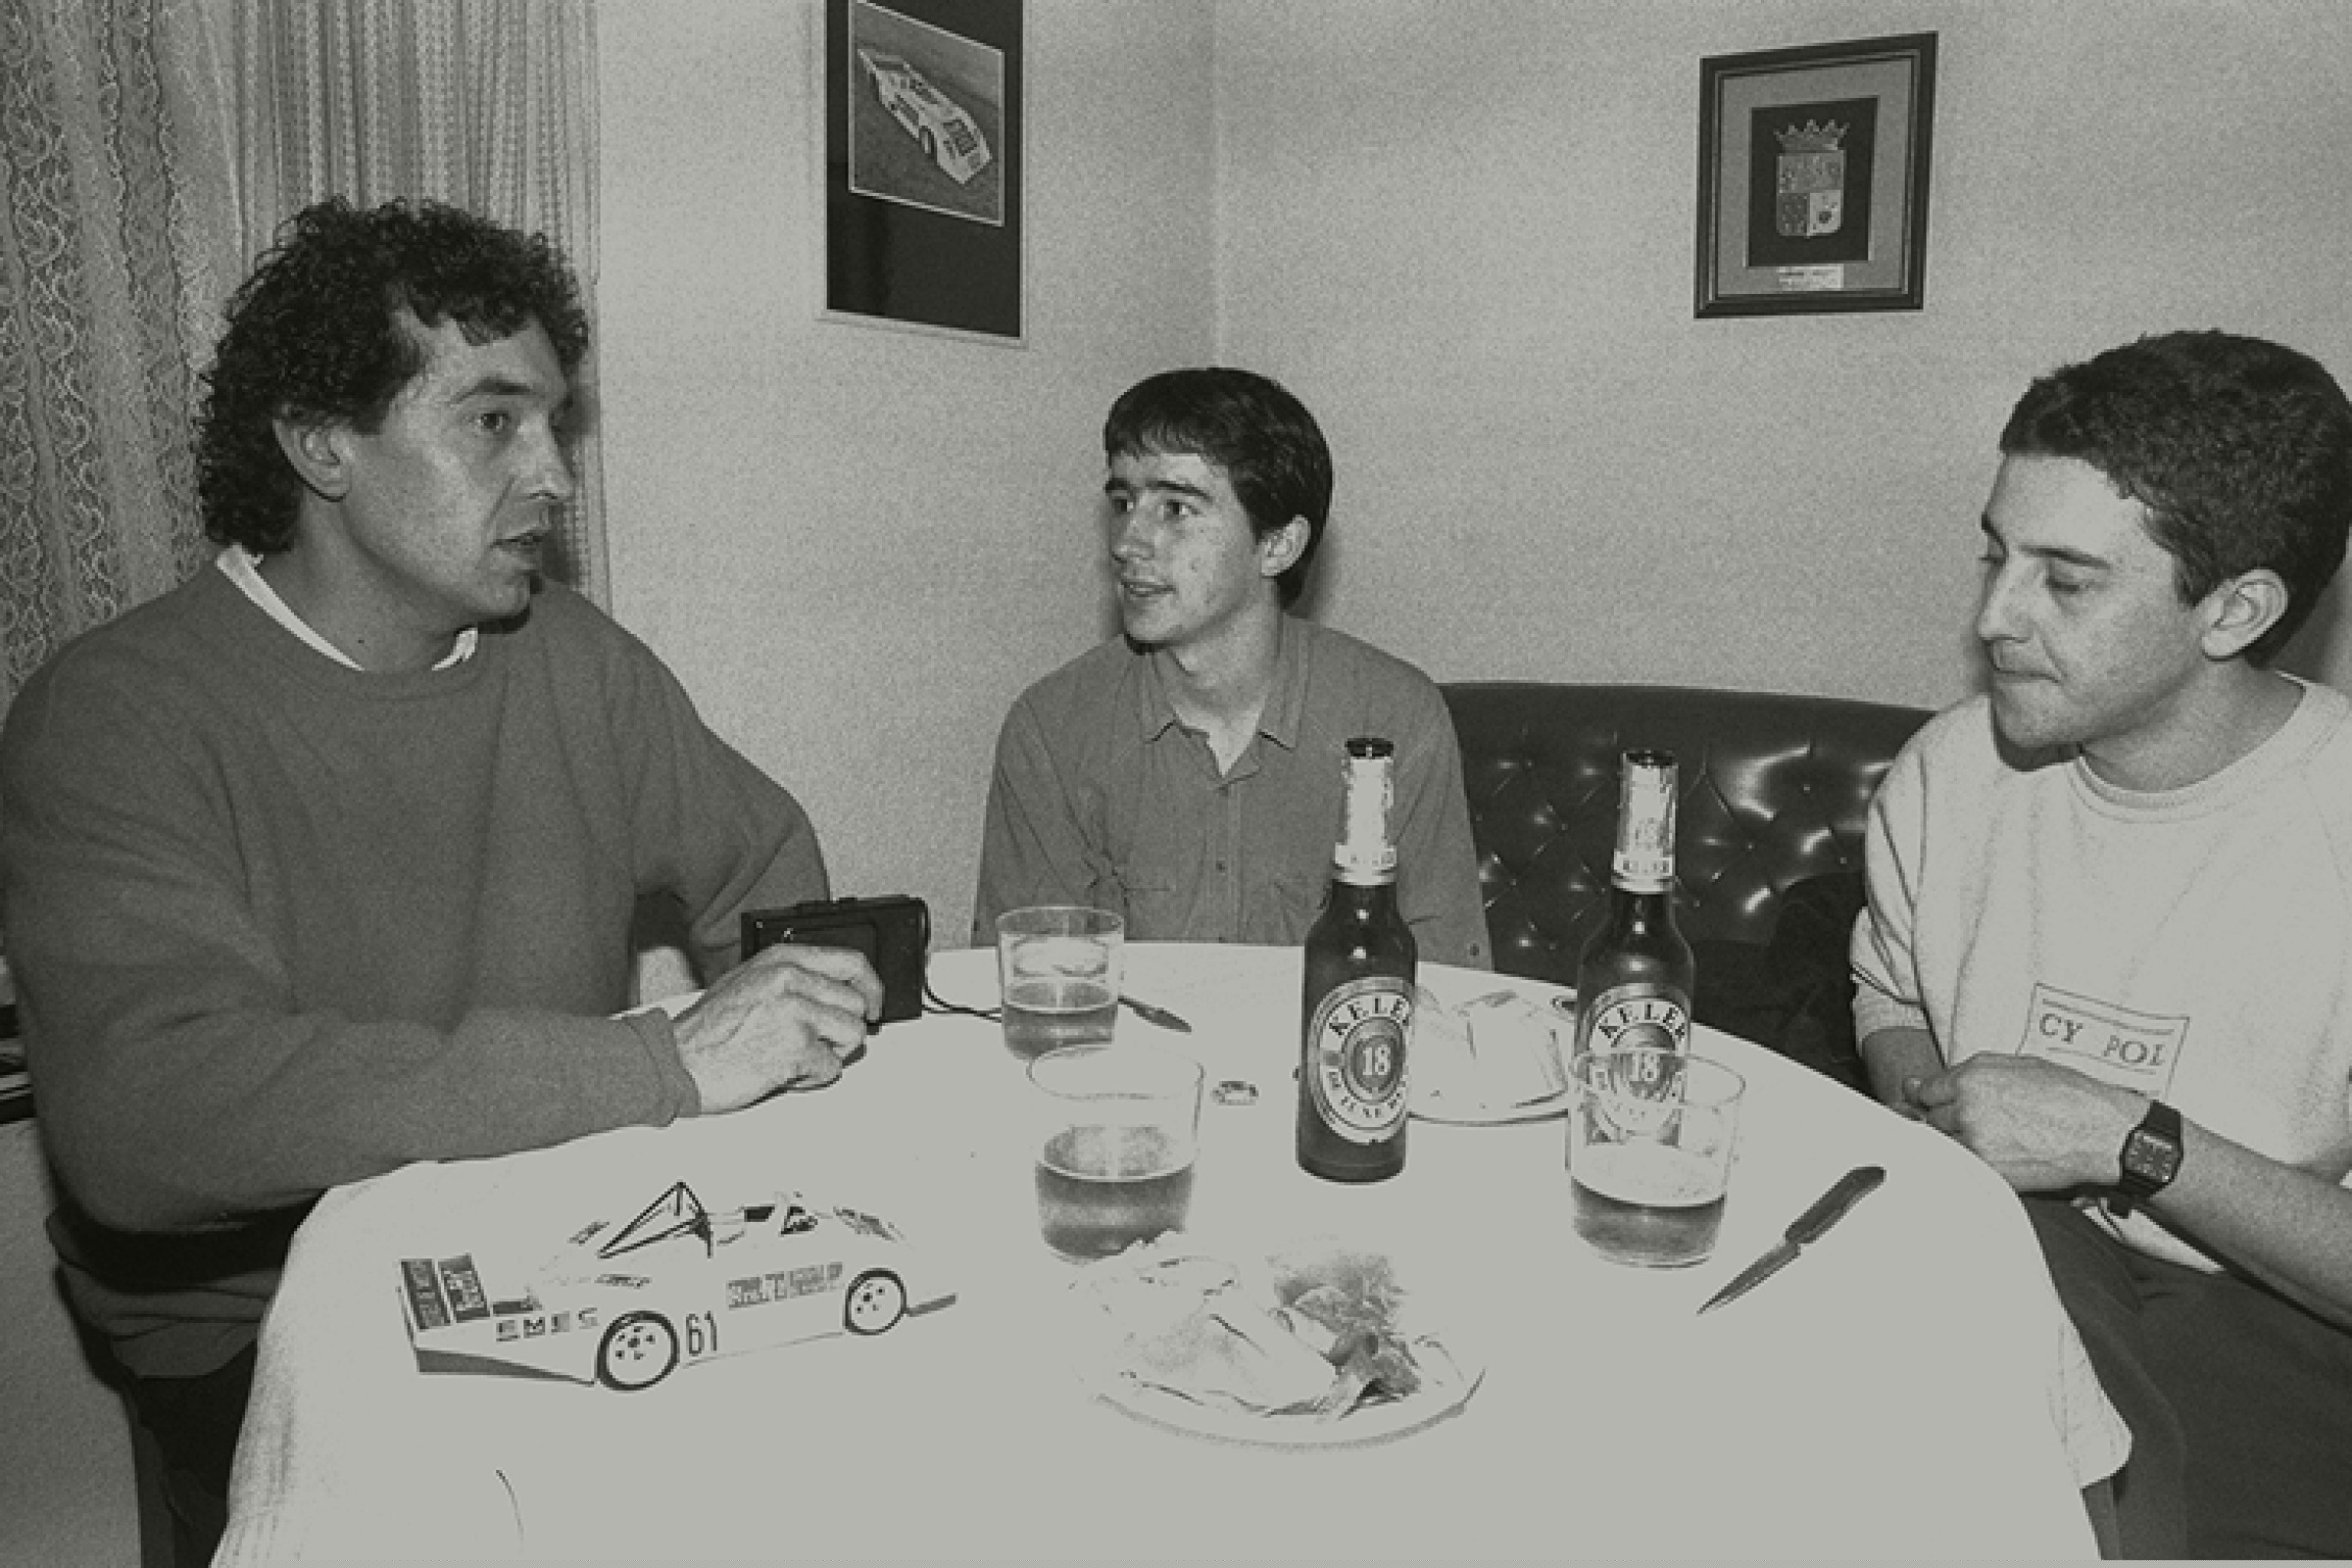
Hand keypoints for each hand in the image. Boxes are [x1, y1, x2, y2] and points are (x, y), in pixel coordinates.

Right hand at [672, 944, 885, 1112]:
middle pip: (856, 1005)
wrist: (676, 1061)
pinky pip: (831, 1068)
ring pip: (852, 1036)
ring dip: (828, 1054)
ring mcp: (794, 1012)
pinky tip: (782, 1071)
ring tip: (794, 1056)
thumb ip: (792, 978)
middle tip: (815, 1043)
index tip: (873, 1005)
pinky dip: (811, 1078)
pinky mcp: (795, 1048)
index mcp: (782, 960)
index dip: (872, 987)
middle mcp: (791, 979)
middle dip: (841, 1031)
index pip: (852, 963)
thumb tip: (834, 990)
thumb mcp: (749, 982)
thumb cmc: (707, 1030)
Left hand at [1908, 1055, 2143, 1192]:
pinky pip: (1963, 1170)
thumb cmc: (2068, 1096)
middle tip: (1986, 1124)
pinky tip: (2002, 1157)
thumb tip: (1917, 1084)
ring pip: (1945, 1146)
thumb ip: (1967, 1073)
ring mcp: (1976, 1144)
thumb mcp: (2018, 1066)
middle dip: (1950, 1122)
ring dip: (1962, 1145)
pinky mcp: (1989, 1174)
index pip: (1925, 1091)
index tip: (1950, 1104)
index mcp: (1972, 1078)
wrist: (2103, 1134)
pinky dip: (1975, 1166)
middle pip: (1932, 1120)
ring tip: (1998, 1141)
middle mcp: (1967, 1109)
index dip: (1936, 1099)